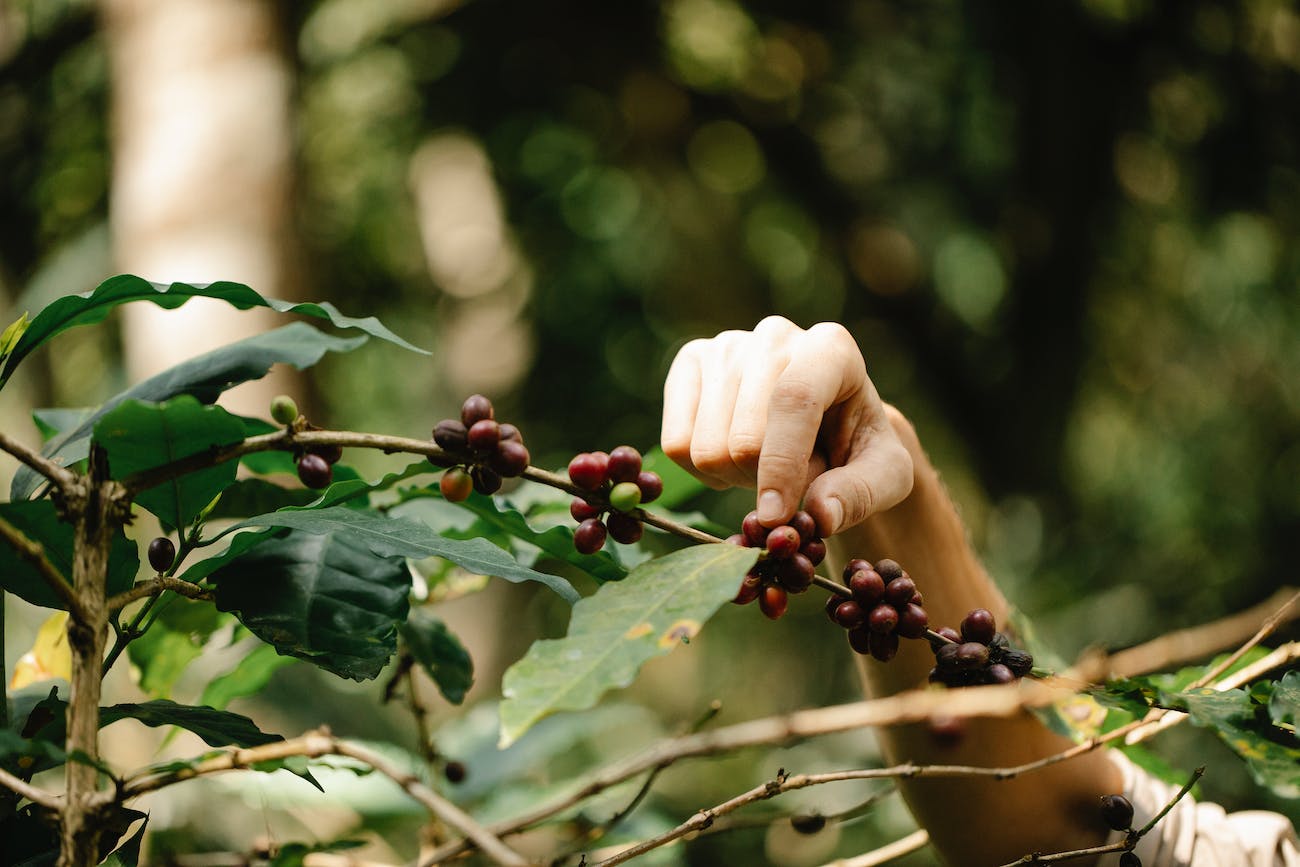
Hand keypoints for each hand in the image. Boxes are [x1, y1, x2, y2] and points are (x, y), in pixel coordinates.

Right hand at [660, 316, 913, 534]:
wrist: (824, 424)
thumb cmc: (856, 446)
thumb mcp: (884, 475)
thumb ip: (862, 494)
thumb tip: (819, 514)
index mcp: (831, 348)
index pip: (795, 400)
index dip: (782, 465)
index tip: (776, 516)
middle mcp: (775, 335)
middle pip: (743, 439)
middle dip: (766, 481)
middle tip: (793, 478)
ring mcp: (726, 344)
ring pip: (705, 447)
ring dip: (735, 478)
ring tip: (766, 462)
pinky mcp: (689, 362)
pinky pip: (674, 444)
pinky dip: (702, 471)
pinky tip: (732, 455)